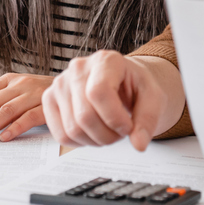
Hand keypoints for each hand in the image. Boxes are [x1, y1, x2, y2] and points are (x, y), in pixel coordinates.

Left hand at [0, 73, 52, 142]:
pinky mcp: (46, 106)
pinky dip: (15, 128)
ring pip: (5, 111)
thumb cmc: (39, 93)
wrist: (73, 87)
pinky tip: (4, 138)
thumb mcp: (16, 91)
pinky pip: (28, 118)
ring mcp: (33, 95)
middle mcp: (18, 85)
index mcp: (8, 80)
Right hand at [42, 50, 167, 150]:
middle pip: (84, 116)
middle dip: (108, 135)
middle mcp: (78, 67)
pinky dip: (80, 142)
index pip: (98, 92)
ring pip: (72, 129)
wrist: (123, 83)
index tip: (128, 127)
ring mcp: (60, 83)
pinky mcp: (50, 99)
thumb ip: (148, 121)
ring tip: (109, 131)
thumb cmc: (136, 88)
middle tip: (121, 133)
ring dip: (95, 140)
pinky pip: (60, 134)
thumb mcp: (153, 99)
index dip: (114, 118)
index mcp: (106, 60)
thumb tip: (139, 144)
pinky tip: (93, 132)